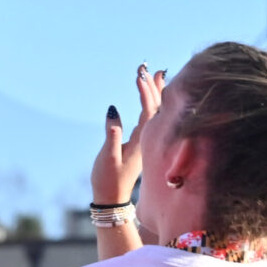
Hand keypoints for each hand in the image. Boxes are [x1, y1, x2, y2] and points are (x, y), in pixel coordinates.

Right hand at [90, 64, 162, 205]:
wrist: (113, 198)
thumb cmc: (109, 179)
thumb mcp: (108, 157)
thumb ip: (112, 134)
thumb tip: (113, 110)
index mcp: (141, 141)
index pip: (147, 111)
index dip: (145, 92)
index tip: (139, 75)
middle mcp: (148, 140)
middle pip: (156, 108)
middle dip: (153, 87)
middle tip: (150, 68)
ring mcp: (147, 142)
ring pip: (156, 113)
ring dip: (156, 94)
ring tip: (158, 76)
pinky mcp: (143, 145)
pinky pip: (154, 119)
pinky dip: (154, 105)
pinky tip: (153, 100)